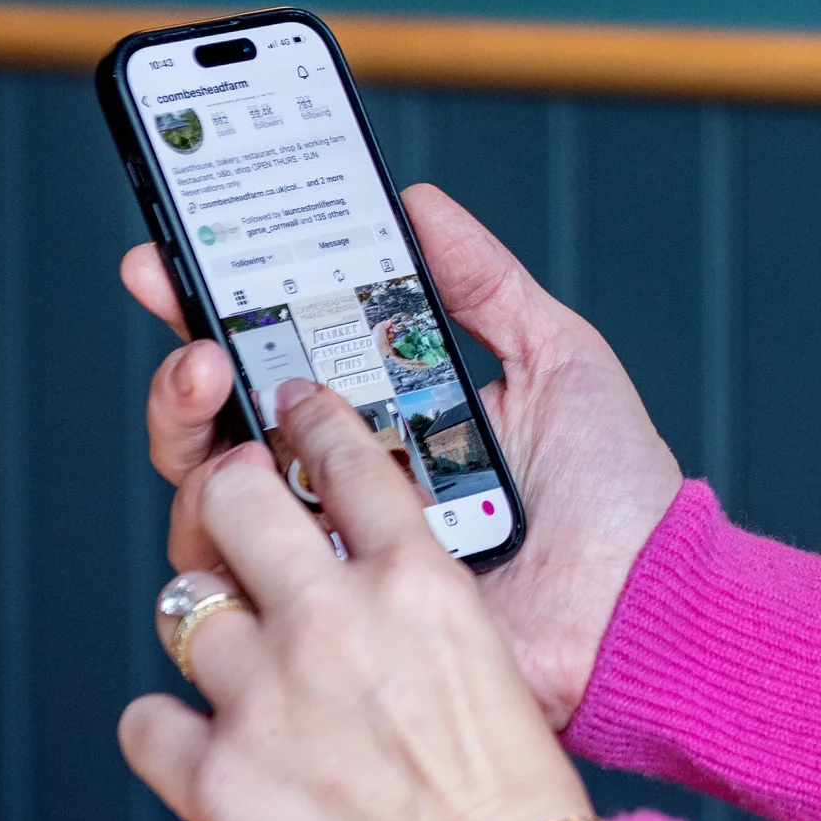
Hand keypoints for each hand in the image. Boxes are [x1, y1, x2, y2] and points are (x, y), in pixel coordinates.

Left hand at [120, 379, 594, 820]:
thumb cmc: (511, 800)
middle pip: (231, 495)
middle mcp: (335, 621)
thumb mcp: (488, 665)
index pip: (346, 457)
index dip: (308, 420)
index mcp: (420, 583)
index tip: (289, 407)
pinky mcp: (215, 778)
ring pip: (182, 605)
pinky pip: (145, 719)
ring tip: (239, 661)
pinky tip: (212, 747)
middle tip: (228, 504)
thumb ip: (413, 617)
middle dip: (220, 490)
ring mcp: (265, 696)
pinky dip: (171, 731)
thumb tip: (358, 593)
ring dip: (206, 627)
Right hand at [124, 184, 684, 727]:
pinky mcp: (335, 619)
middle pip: (224, 427)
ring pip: (211, 497)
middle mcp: (350, 487)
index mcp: (395, 421)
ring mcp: (335, 553)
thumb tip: (416, 201)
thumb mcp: (559, 359)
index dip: (220, 309)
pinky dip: (221, 521)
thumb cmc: (617, 493)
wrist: (646, 604)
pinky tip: (251, 473)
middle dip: (186, 367)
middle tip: (197, 336)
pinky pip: (238, 579)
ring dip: (190, 431)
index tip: (174, 256)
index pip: (285, 360)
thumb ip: (484, 283)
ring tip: (215, 382)